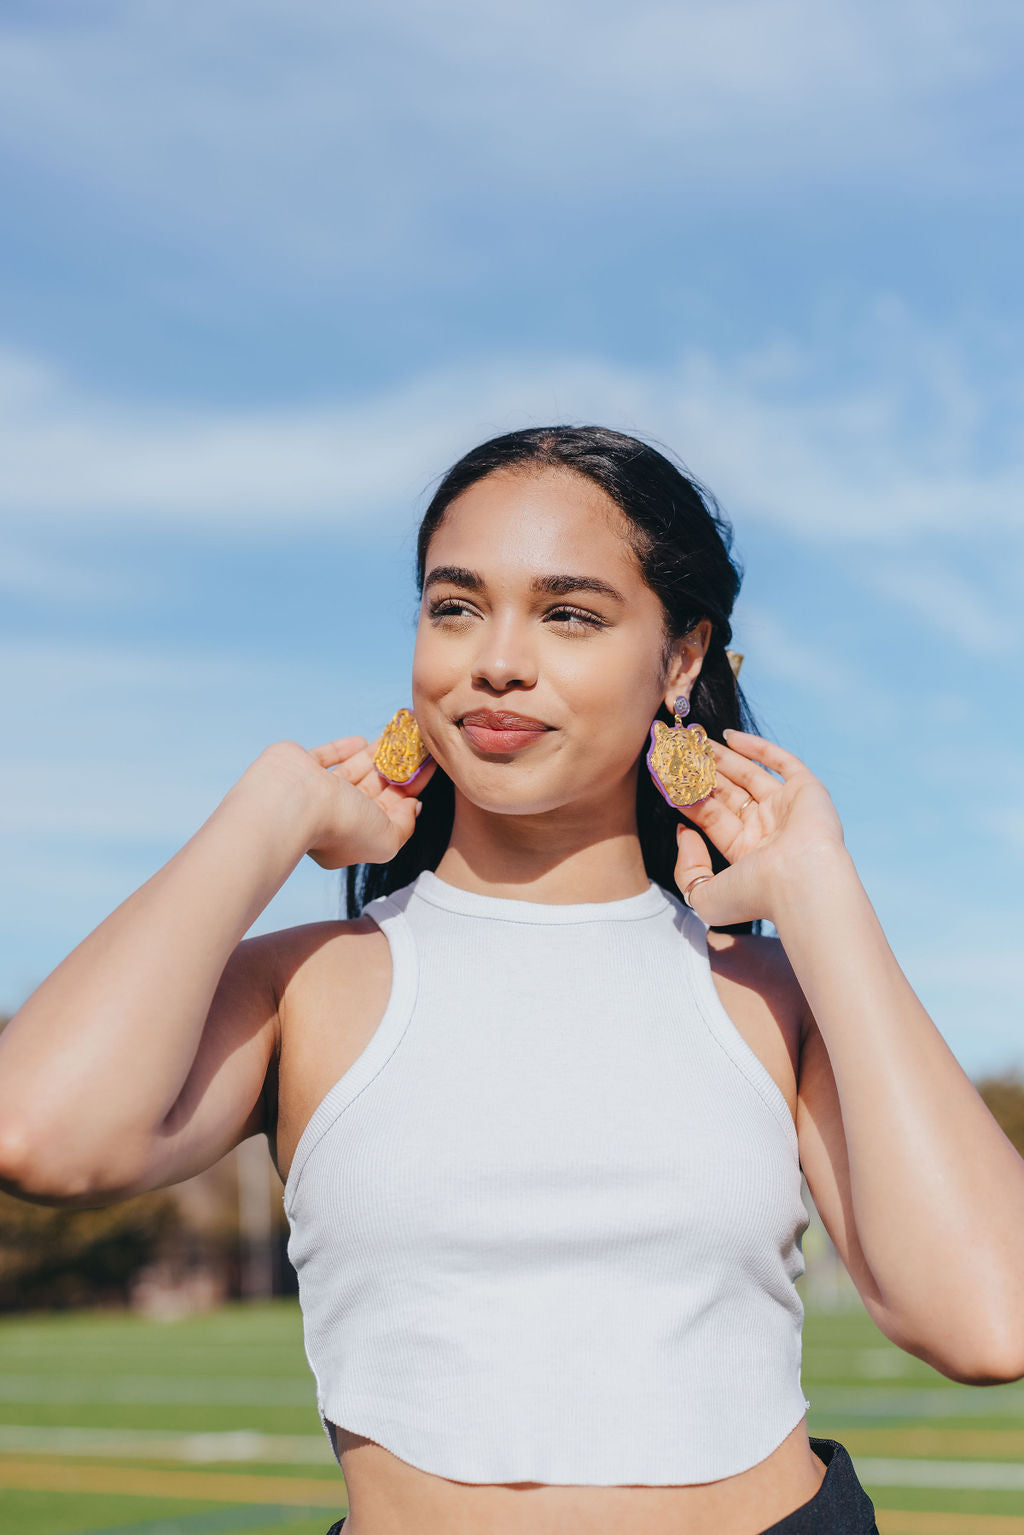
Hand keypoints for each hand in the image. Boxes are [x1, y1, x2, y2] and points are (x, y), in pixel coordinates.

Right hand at [249, 735, 436, 869]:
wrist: (293, 802)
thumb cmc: (341, 826)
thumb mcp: (387, 839)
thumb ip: (404, 825)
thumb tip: (411, 805)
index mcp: (352, 836)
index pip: (390, 810)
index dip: (412, 786)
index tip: (431, 763)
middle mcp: (332, 815)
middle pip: (374, 787)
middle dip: (397, 766)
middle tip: (418, 742)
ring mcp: (314, 790)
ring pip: (352, 769)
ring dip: (376, 752)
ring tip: (401, 731)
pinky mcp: (298, 766)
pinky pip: (325, 756)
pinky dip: (343, 749)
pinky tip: (363, 740)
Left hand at [672, 728, 845, 926]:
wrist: (801, 884)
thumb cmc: (754, 895)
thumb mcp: (703, 896)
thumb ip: (687, 868)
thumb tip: (683, 831)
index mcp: (745, 852)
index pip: (709, 818)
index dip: (687, 798)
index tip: (664, 779)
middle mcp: (766, 829)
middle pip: (727, 793)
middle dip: (702, 773)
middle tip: (678, 752)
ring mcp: (786, 808)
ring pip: (749, 775)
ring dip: (721, 757)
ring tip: (695, 740)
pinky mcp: (807, 791)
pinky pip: (782, 762)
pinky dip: (757, 747)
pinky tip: (728, 736)